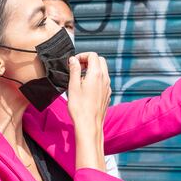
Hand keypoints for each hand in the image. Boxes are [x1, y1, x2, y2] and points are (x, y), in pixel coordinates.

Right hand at [67, 52, 110, 170]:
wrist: (89, 125)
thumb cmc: (79, 107)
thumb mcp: (73, 86)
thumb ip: (74, 70)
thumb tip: (74, 59)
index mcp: (96, 74)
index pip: (93, 55)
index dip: (82, 55)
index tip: (74, 62)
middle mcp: (105, 79)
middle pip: (100, 60)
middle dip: (89, 60)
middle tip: (78, 67)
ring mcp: (107, 87)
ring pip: (103, 71)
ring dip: (92, 69)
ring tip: (80, 78)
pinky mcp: (107, 94)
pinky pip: (103, 81)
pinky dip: (96, 78)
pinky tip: (86, 88)